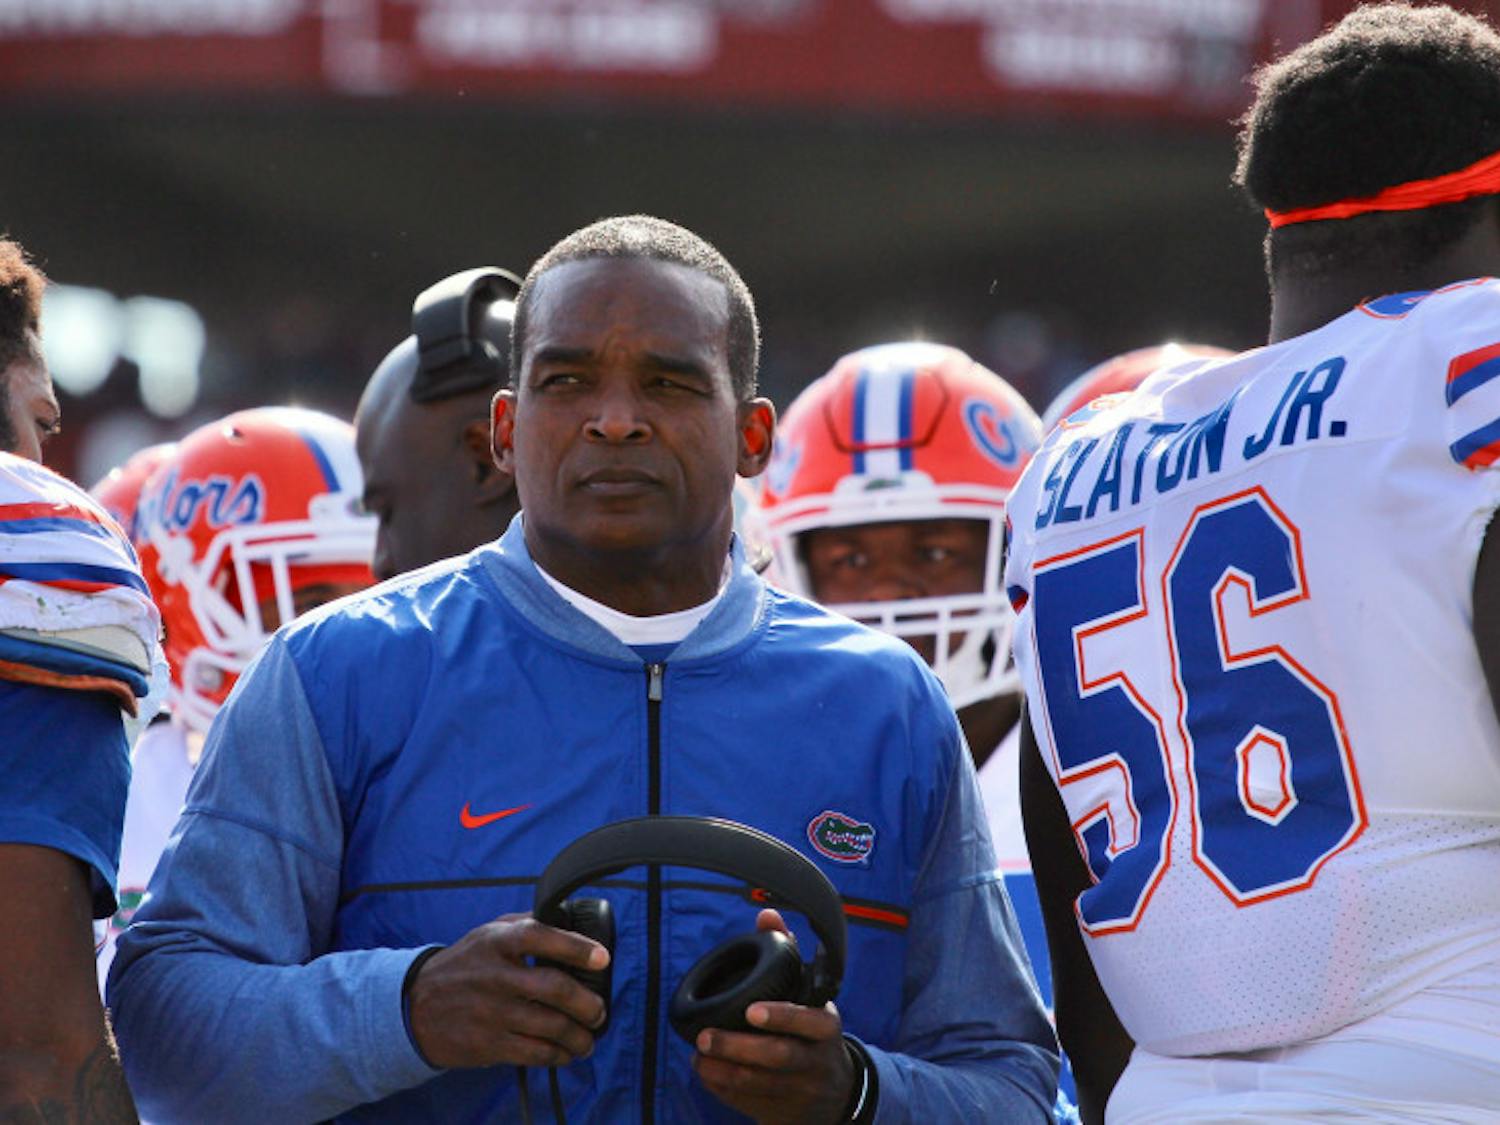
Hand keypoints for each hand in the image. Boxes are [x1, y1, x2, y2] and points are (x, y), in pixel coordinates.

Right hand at [406, 912, 609, 1069]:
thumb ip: (525, 924)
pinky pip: (535, 1053)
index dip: (576, 947)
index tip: (602, 958)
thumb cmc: (462, 965)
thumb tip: (569, 919)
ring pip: (551, 1026)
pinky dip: (558, 1055)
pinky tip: (566, 1052)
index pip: (541, 937)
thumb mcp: (486, 934)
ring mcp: (491, 1012)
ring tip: (588, 1037)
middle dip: (587, 1003)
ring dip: (579, 1036)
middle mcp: (496, 976)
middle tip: (598, 1011)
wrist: (415, 1006)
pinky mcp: (488, 1044)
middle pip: (554, 988)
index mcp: (498, 942)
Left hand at [692, 909, 855, 1123]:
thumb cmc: (813, 1030)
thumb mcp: (810, 995)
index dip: (781, 1016)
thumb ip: (787, 952)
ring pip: (759, 1084)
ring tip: (699, 1055)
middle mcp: (815, 1061)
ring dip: (723, 1070)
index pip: (808, 1022)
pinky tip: (705, 1071)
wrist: (838, 1093)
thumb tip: (766, 914)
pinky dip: (723, 1088)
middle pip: (777, 1057)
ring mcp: (800, 1091)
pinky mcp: (782, 1112)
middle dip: (738, 1047)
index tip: (751, 1011)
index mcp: (825, 1028)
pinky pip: (749, 1102)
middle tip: (705, 1037)